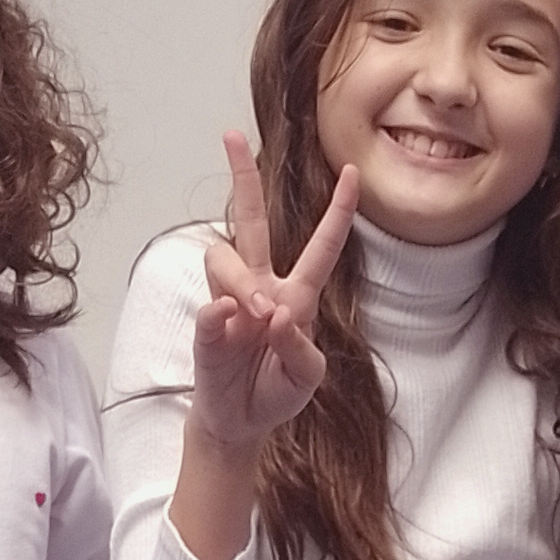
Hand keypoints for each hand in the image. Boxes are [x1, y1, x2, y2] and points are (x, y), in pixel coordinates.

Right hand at [187, 133, 358, 454]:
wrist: (242, 423)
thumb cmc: (277, 391)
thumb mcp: (307, 376)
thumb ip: (300, 348)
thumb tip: (276, 314)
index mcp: (297, 294)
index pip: (321, 246)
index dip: (337, 210)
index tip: (352, 171)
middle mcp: (261, 288)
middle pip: (249, 221)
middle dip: (241, 178)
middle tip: (231, 135)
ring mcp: (230, 304)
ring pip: (225, 259)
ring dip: (242, 284)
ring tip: (258, 316)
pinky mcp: (206, 329)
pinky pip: (207, 307)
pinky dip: (217, 312)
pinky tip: (226, 319)